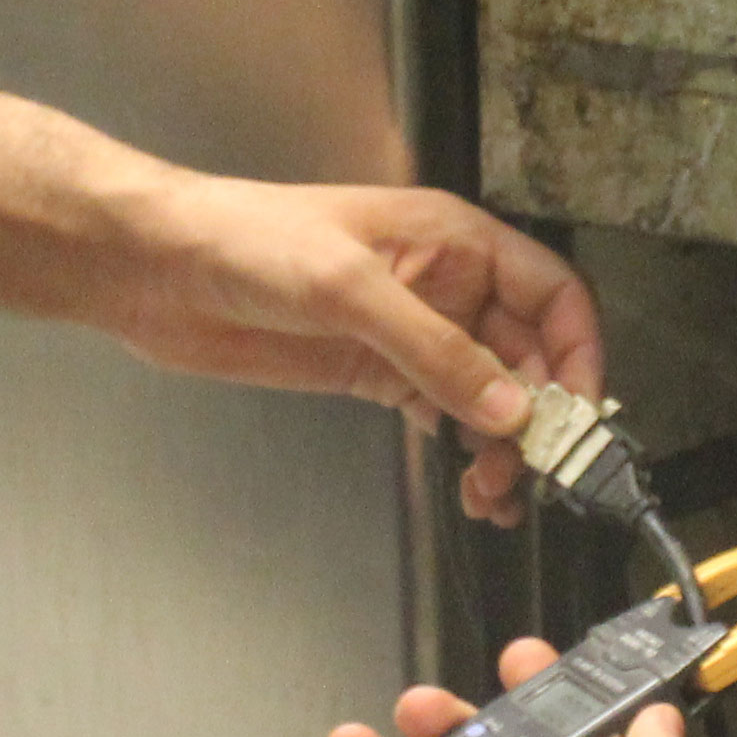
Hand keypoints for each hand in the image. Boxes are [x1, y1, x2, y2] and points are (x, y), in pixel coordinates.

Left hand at [101, 177, 604, 521]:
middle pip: (527, 353)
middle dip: (539, 415)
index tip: (578, 416)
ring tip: (495, 496)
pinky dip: (465, 450)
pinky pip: (443, 412)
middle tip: (534, 476)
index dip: (577, 352)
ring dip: (503, 444)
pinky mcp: (374, 371)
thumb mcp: (348, 289)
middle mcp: (444, 284)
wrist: (158, 268)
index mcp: (453, 240)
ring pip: (487, 392)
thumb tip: (512, 410)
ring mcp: (409, 332)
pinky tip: (471, 486)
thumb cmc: (247, 242)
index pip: (550, 294)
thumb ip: (436, 351)